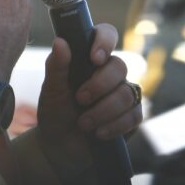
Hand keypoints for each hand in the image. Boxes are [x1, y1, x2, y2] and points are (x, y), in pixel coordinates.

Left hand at [35, 24, 142, 180]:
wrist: (60, 149)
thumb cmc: (55, 113)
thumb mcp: (51, 91)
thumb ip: (56, 67)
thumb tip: (60, 41)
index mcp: (89, 58)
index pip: (106, 35)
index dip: (105, 41)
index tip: (94, 58)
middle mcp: (109, 72)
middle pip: (119, 66)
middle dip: (100, 85)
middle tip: (80, 100)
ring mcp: (123, 93)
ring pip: (127, 93)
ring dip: (104, 110)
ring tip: (84, 124)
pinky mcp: (132, 115)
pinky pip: (134, 115)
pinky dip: (114, 125)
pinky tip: (99, 133)